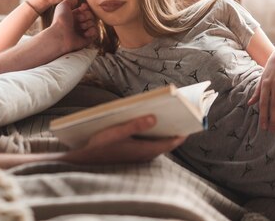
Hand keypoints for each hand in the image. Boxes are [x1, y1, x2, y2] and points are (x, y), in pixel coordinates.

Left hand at [50, 0, 96, 52]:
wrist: (61, 35)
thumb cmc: (61, 20)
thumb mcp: (63, 6)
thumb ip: (69, 1)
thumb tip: (77, 1)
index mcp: (74, 16)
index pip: (85, 10)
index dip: (86, 8)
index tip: (82, 7)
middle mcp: (79, 24)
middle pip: (91, 15)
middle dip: (87, 15)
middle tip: (79, 19)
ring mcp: (83, 31)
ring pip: (94, 23)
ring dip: (88, 23)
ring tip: (81, 27)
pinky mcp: (87, 39)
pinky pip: (95, 32)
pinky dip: (92, 31)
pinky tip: (85, 33)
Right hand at [63, 115, 186, 164]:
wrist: (84, 161)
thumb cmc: (99, 146)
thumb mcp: (116, 132)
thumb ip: (135, 125)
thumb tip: (154, 117)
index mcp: (145, 150)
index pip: (172, 142)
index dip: (182, 131)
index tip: (191, 119)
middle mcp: (145, 155)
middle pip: (167, 141)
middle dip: (174, 127)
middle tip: (182, 112)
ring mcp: (140, 155)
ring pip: (158, 142)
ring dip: (163, 130)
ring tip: (169, 113)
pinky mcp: (133, 154)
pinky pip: (150, 143)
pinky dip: (154, 133)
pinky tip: (150, 121)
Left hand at [247, 47, 274, 131]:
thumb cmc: (272, 68)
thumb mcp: (262, 78)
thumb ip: (257, 91)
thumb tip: (249, 104)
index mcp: (265, 84)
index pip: (263, 103)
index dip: (263, 116)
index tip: (263, 127)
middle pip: (273, 105)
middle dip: (273, 119)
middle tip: (273, 130)